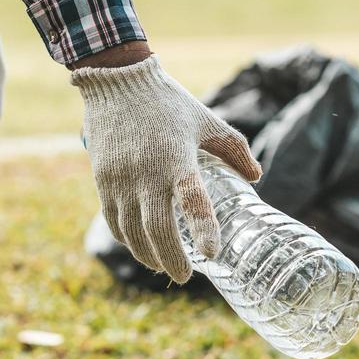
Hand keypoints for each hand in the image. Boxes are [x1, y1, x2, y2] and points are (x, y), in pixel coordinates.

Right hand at [71, 55, 260, 282]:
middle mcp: (147, 173)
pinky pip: (114, 221)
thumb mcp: (207, 121)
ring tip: (164, 266)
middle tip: (186, 277)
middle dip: (172, 260)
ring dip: (149, 255)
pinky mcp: (103, 180)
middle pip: (158, 230)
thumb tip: (256, 177)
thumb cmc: (169, 102)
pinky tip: (140, 247)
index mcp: (178, 158)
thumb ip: (234, 149)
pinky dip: (127, 240)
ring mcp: (121, 179)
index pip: (193, 201)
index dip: (203, 229)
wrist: (116, 81)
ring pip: (132, 232)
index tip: (212, 255)